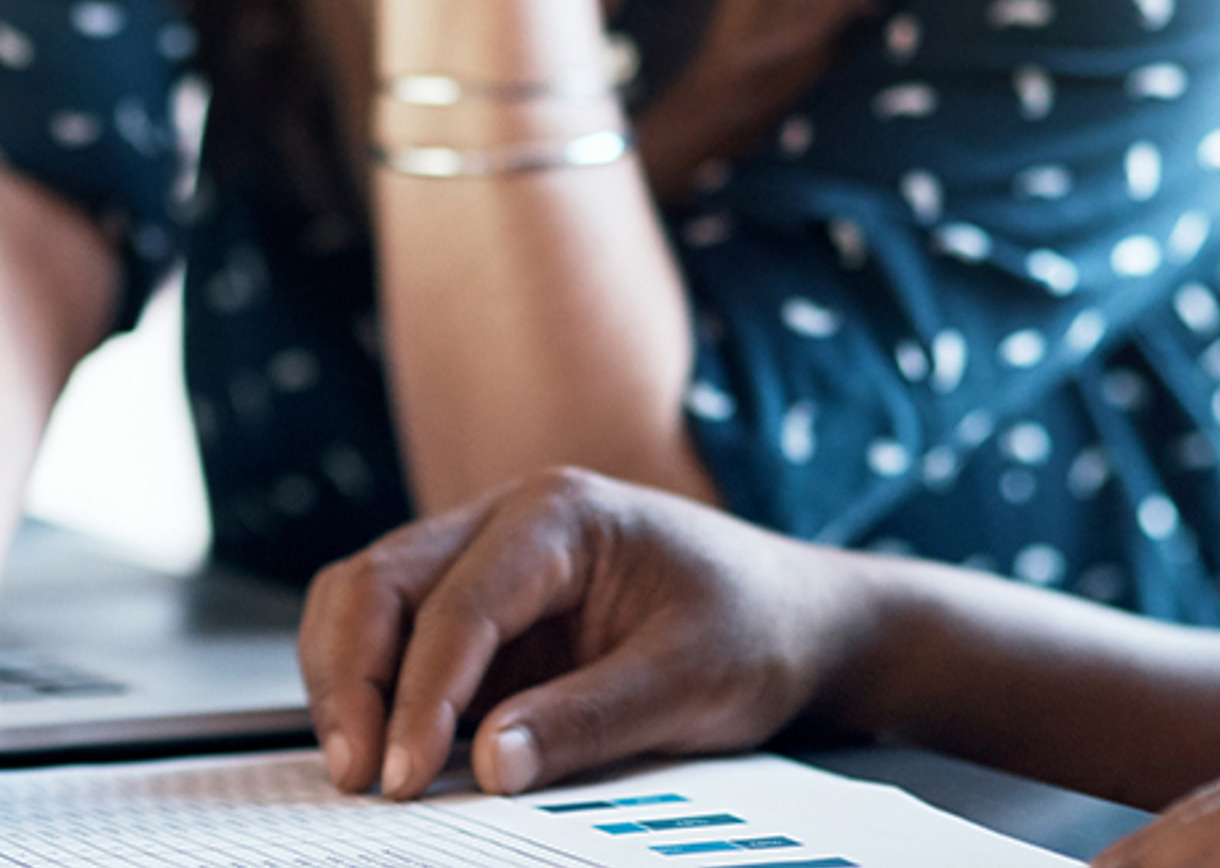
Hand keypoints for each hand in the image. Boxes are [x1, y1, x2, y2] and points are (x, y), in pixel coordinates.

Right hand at [299, 468, 861, 799]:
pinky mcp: (493, 611)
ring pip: (371, 600)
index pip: (458, 603)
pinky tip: (391, 745)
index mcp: (561, 515)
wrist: (797, 617)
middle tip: (360, 772)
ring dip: (350, 678)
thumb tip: (486, 765)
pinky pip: (403, 636)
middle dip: (353, 677)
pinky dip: (379, 686)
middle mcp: (512, 521)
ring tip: (362, 765)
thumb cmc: (756, 627)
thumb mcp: (690, 681)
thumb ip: (588, 719)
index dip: (420, 695)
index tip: (406, 776)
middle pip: (380, 580)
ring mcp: (495, 561)